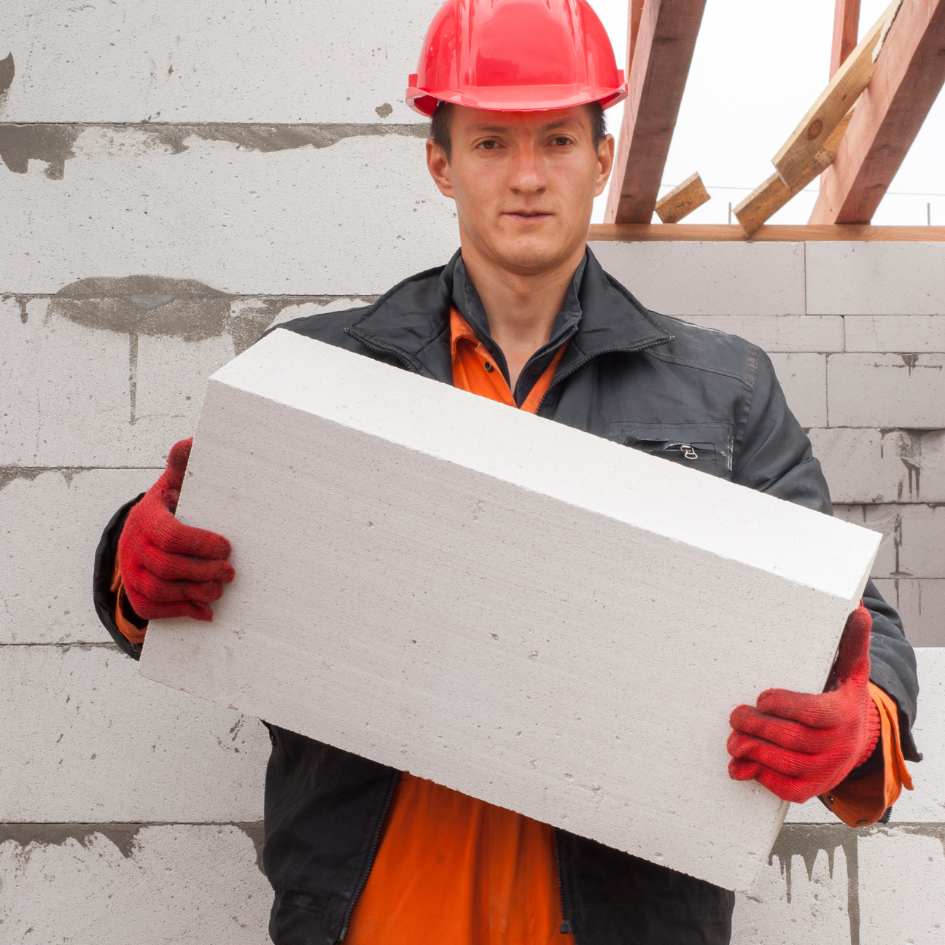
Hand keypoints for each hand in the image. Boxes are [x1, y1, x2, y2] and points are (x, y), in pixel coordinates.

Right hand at [117, 437, 234, 621]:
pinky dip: (182, 612)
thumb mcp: (175, 484)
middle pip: (167, 568)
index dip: (201, 545)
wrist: (139, 535)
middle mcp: (132, 546)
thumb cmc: (169, 508)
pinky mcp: (135, 595)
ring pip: (160, 592)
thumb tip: (191, 441)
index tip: (227, 546)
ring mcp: (130, 573)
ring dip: (196, 593)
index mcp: (146, 517)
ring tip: (219, 587)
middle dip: (203, 572)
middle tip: (230, 572)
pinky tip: (205, 610)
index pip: (171, 536)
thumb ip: (184, 465)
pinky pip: (153, 611)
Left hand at [727, 604, 880, 802]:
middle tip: (735, 714)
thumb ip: (851, 643)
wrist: (859, 742)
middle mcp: (838, 747)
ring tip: (733, 737)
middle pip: (790, 738)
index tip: (761, 697)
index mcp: (844, 714)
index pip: (812, 712)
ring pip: (782, 763)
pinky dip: (758, 776)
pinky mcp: (812, 789)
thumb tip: (857, 610)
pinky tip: (740, 764)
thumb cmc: (843, 699)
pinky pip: (783, 787)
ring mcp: (825, 771)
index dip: (783, 705)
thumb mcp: (852, 671)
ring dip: (751, 749)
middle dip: (756, 725)